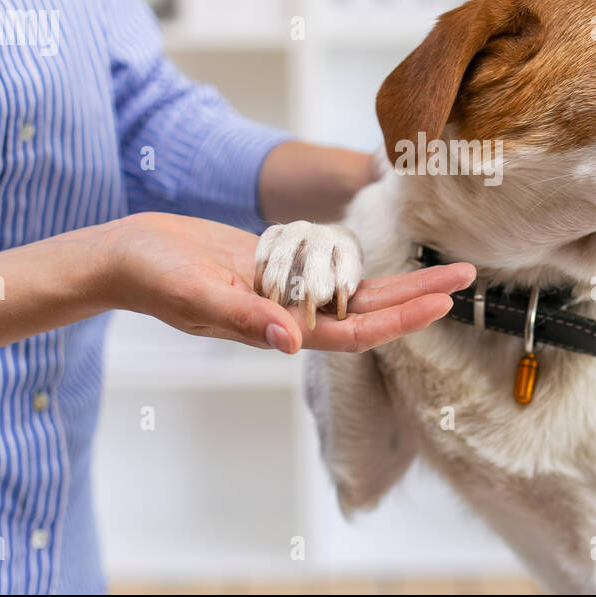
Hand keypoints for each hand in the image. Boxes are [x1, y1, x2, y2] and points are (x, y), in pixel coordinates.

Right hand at [96, 212, 473, 354]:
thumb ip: (243, 318)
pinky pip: (329, 268)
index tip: (442, 303)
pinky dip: (361, 262)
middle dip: (419, 296)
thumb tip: (292, 341)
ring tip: (445, 266)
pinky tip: (388, 255)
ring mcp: (284, 292)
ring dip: (400, 280)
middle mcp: (289, 315)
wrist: (128, 256)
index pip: (352, 332)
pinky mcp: (276, 267)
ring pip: (355, 290)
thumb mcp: (195, 295)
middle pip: (368, 311)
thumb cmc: (153, 278)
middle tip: (468, 276)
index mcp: (275, 327)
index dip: (399, 318)